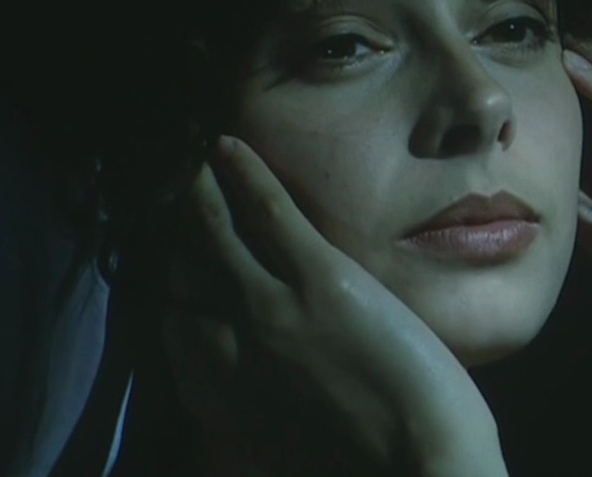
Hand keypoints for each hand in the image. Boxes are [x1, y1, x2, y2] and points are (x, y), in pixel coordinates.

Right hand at [159, 136, 506, 476]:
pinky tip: (226, 146)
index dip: (169, 280)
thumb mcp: (285, 430)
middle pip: (178, 269)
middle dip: (172, 227)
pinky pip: (267, 214)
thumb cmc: (367, 456)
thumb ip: (255, 389)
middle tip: (168, 189)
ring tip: (188, 157)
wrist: (424, 465)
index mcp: (220, 390)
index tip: (172, 256)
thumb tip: (249, 359)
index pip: (170, 319)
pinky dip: (243, 175)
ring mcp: (271, 308)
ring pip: (212, 232)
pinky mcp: (320, 281)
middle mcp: (230, 345)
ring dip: (195, 187)